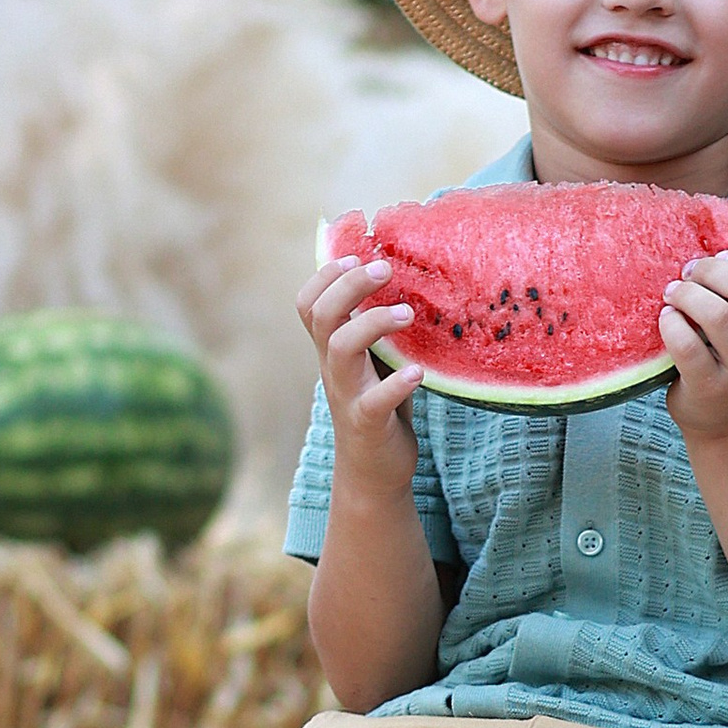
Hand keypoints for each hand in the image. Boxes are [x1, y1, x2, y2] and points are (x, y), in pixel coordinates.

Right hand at [299, 253, 419, 486]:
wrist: (374, 471)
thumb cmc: (379, 406)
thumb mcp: (374, 361)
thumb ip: (376, 327)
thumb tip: (401, 276)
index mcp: (331, 349)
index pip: (308, 304)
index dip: (325, 275)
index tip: (356, 256)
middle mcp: (333, 368)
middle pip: (323, 316)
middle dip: (350, 286)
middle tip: (386, 268)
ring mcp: (347, 395)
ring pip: (341, 349)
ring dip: (373, 324)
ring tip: (407, 314)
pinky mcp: (368, 423)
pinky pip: (375, 401)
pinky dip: (396, 384)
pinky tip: (419, 372)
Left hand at [660, 248, 727, 443]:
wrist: (727, 419)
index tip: (719, 260)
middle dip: (708, 271)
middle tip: (687, 274)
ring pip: (717, 315)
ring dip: (687, 294)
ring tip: (673, 294)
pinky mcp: (710, 387)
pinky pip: (687, 345)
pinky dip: (671, 324)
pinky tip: (667, 319)